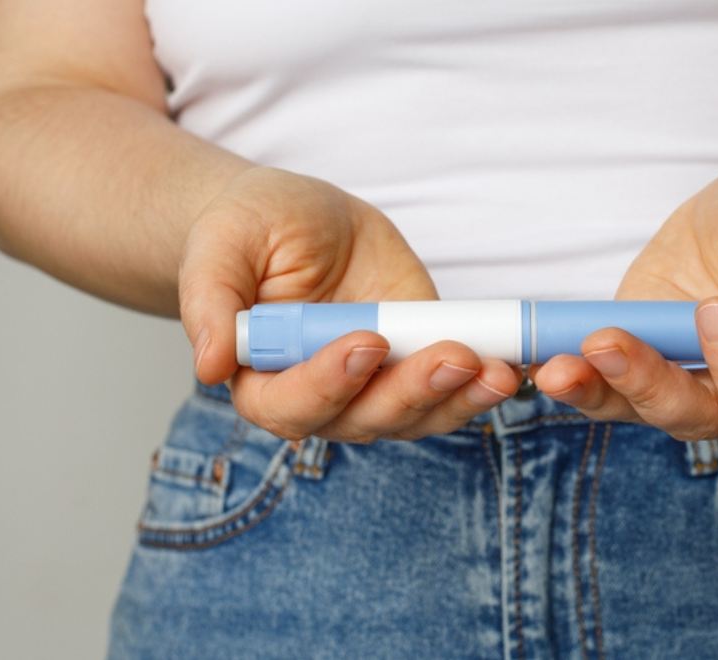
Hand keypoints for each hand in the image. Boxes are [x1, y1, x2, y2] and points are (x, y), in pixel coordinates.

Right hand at [179, 167, 519, 442]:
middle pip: (365, 419)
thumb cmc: (248, 230)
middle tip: (455, 356)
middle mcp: (320, 397)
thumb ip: (210, 299)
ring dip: (459, 399)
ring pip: (416, 415)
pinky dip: (479, 384)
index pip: (291, 403)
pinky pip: (449, 390)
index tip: (365, 342)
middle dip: (412, 391)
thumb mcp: (221, 244)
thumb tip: (208, 364)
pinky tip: (509, 366)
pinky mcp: (416, 363)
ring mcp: (374, 385)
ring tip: (496, 370)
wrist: (295, 219)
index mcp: (260, 379)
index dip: (329, 382)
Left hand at [531, 160, 717, 439]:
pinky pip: (603, 380)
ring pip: (638, 407)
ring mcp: (680, 376)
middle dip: (648, 385)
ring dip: (597, 390)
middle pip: (695, 416)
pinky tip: (541, 357)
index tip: (716, 311)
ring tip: (556, 368)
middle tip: (609, 343)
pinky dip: (573, 373)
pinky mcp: (637, 354)